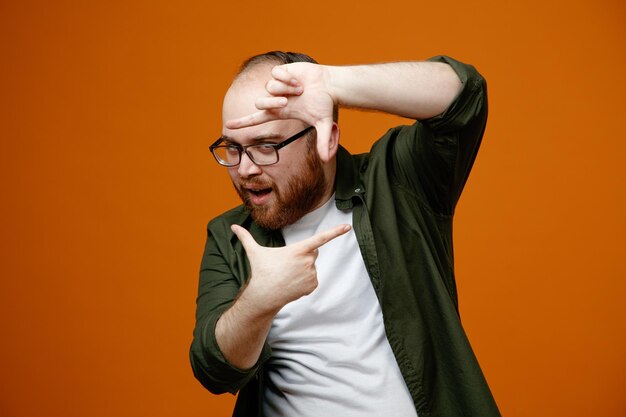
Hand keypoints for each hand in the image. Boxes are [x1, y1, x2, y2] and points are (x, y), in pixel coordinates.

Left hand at [225, 63, 336, 161]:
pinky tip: (297, 79)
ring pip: (269, 87)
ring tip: (300, 89)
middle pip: (260, 103)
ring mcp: (277, 85)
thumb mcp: (324, 123)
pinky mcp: (280, 71)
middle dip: (272, 102)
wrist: (329, 84)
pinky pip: (275, 74)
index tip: (229, 126)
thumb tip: (326, 160)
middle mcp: (275, 99)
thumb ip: (323, 141)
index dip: (243, 122)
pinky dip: (287, 77)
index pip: (257, 118)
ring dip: (286, 89)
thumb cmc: (325, 103)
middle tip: (287, 101)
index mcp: (280, 112)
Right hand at [230, 223, 350, 311]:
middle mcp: (308, 261)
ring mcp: (312, 274)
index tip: (348, 227)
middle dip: (304, 255)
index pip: (320, 239)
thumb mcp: (255, 252)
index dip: (335, 232)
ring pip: (312, 266)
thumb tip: (232, 226)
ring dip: (303, 268)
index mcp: (298, 250)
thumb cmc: (261, 271)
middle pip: (313, 252)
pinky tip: (293, 283)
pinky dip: (305, 280)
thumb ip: (245, 237)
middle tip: (288, 263)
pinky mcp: (313, 285)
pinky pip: (313, 278)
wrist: (265, 295)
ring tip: (288, 275)